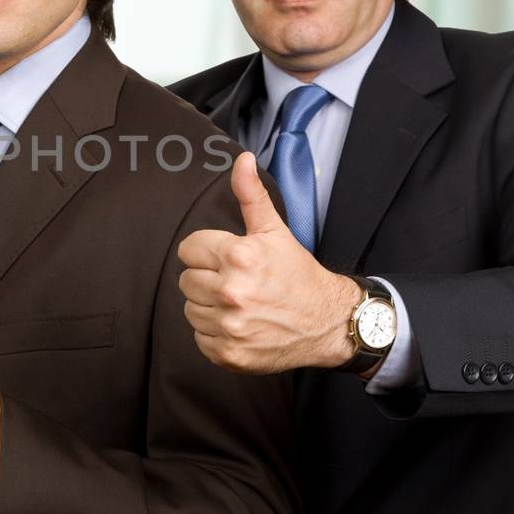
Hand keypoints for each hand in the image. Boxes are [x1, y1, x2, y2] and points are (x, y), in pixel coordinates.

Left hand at [177, 153, 362, 374]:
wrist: (327, 322)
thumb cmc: (296, 274)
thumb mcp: (274, 231)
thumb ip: (251, 195)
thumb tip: (241, 159)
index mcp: (240, 256)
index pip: (188, 250)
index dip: (207, 253)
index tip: (229, 260)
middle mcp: (232, 292)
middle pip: (186, 280)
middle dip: (207, 278)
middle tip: (235, 282)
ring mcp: (230, 326)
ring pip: (190, 309)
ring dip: (209, 306)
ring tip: (238, 303)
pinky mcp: (229, 354)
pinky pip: (199, 337)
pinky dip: (215, 333)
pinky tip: (239, 324)